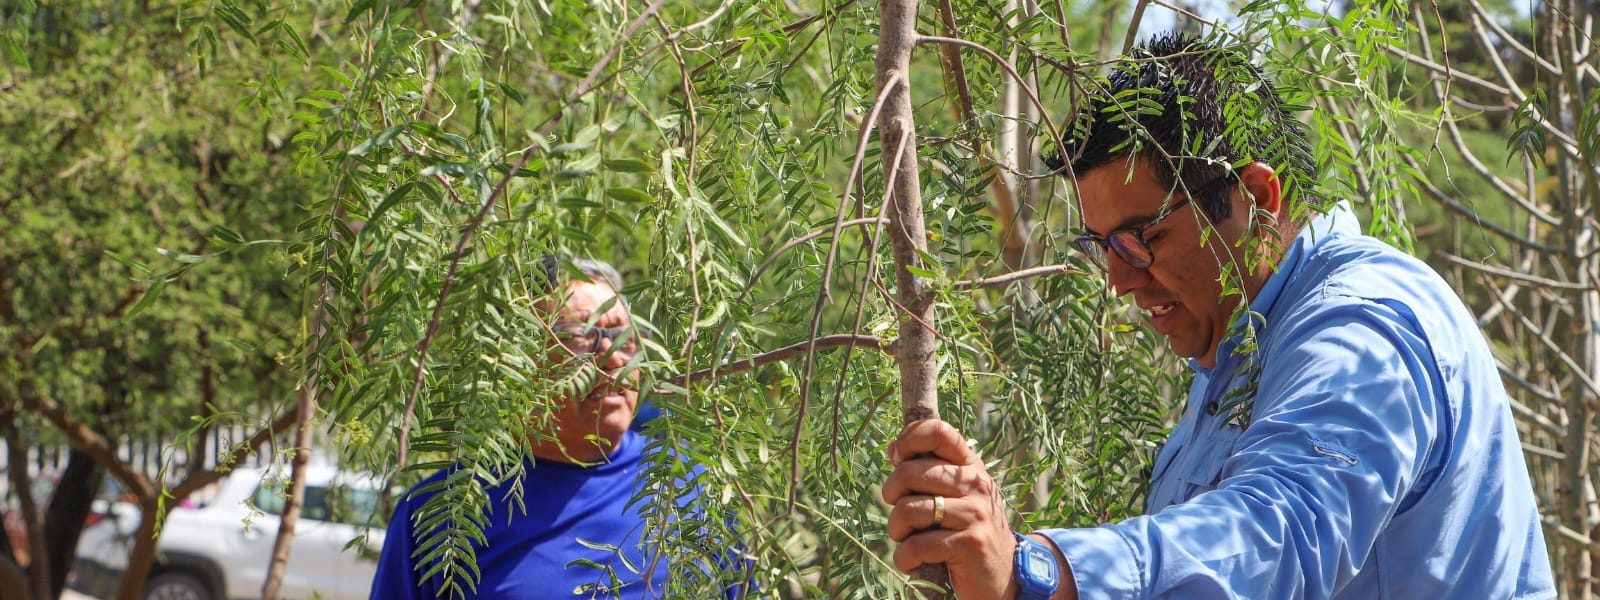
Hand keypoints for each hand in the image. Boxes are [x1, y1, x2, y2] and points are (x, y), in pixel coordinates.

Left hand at [884, 419, 1017, 599]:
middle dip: (891, 494)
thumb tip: (892, 447)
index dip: (909, 439)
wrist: (1005, 574)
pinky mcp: (969, 544)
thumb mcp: (955, 495)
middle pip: (909, 472)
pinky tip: (912, 561)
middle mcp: (976, 484)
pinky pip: (917, 545)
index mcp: (970, 467)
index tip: (898, 458)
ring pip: (908, 510)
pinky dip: (905, 557)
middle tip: (899, 513)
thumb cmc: (968, 530)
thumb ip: (926, 471)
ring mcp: (975, 514)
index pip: (939, 431)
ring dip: (896, 529)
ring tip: (905, 539)